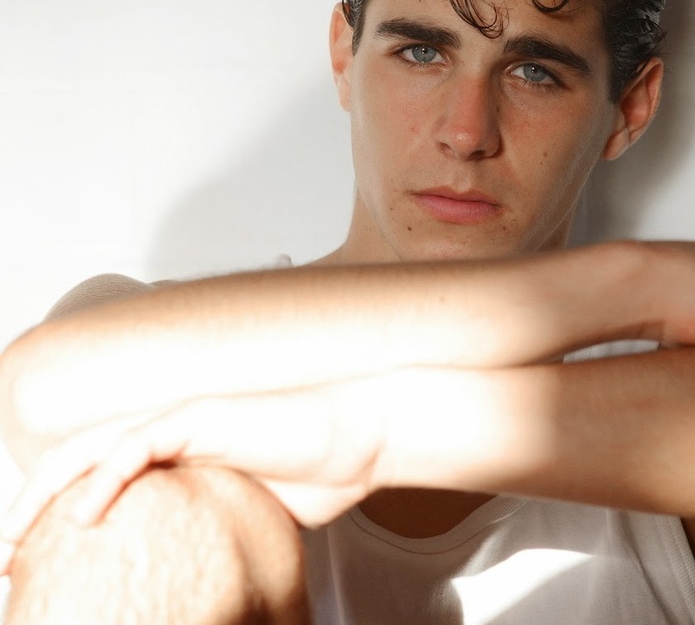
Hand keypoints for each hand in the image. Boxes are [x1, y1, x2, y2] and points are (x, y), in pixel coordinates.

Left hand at [0, 379, 383, 573]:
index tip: (40, 557)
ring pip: (95, 446)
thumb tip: (208, 578)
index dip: (66, 509)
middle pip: (84, 458)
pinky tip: (85, 511)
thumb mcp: (258, 515)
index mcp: (186, 454)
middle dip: (35, 501)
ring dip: (49, 489)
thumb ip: (220, 531)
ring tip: (18, 531)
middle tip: (7, 552)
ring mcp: (187, 421)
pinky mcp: (202, 418)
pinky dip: (105, 478)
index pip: (108, 474)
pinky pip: (138, 445)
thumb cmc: (321, 469)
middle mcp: (177, 432)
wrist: (358, 437)